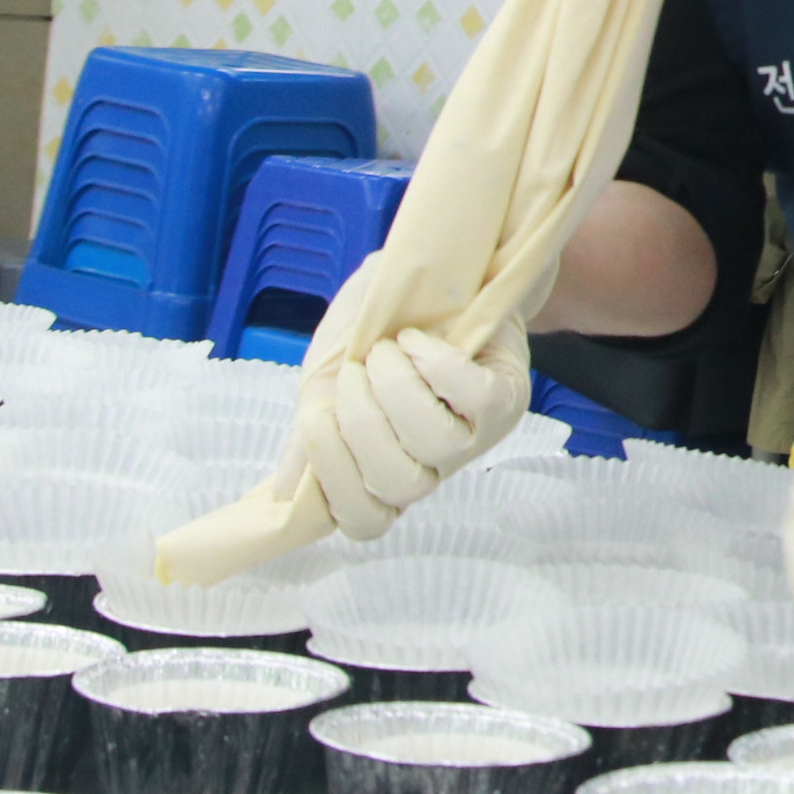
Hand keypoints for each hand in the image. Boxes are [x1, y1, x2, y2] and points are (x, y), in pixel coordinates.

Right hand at [296, 263, 531, 540]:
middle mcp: (433, 465)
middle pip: (397, 485)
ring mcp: (476, 435)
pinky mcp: (507, 398)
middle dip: (360, 423)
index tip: (316, 418)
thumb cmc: (373, 331)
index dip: (334, 479)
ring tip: (384, 350)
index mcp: (383, 470)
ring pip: (435, 443)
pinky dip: (436, 364)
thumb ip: (312, 432)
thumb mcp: (327, 377)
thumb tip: (286, 494)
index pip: (365, 520)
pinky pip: (475, 398)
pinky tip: (415, 340)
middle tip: (352, 372)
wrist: (427, 274)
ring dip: (397, 388)